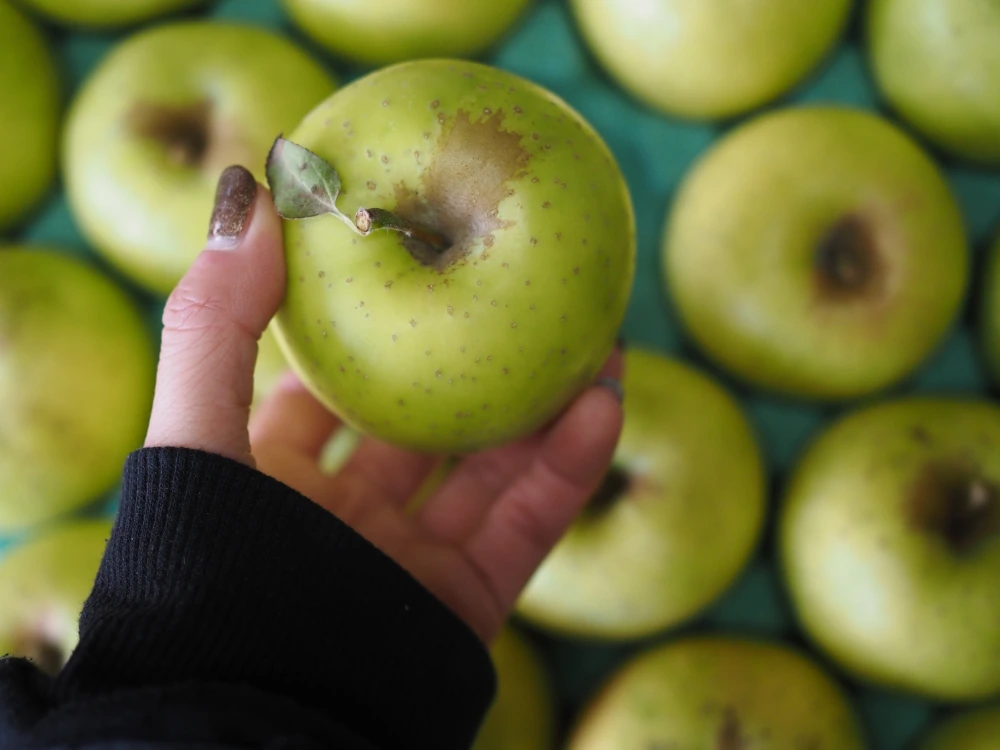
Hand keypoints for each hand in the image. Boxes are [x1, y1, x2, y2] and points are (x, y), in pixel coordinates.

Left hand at [144, 166, 624, 643]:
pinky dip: (568, 472)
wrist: (251, 710)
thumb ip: (213, 324)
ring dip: (550, 413)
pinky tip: (604, 407)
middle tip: (533, 302)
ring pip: (493, 474)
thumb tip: (251, 201)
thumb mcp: (194, 434)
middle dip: (483, 368)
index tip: (423, 269)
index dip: (379, 331)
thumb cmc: (204, 567)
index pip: (337, 390)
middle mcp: (347, 517)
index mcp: (278, 477)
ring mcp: (408, 561)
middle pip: (430, 428)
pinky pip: (526, 528)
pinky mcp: (461, 604)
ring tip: (603, 343)